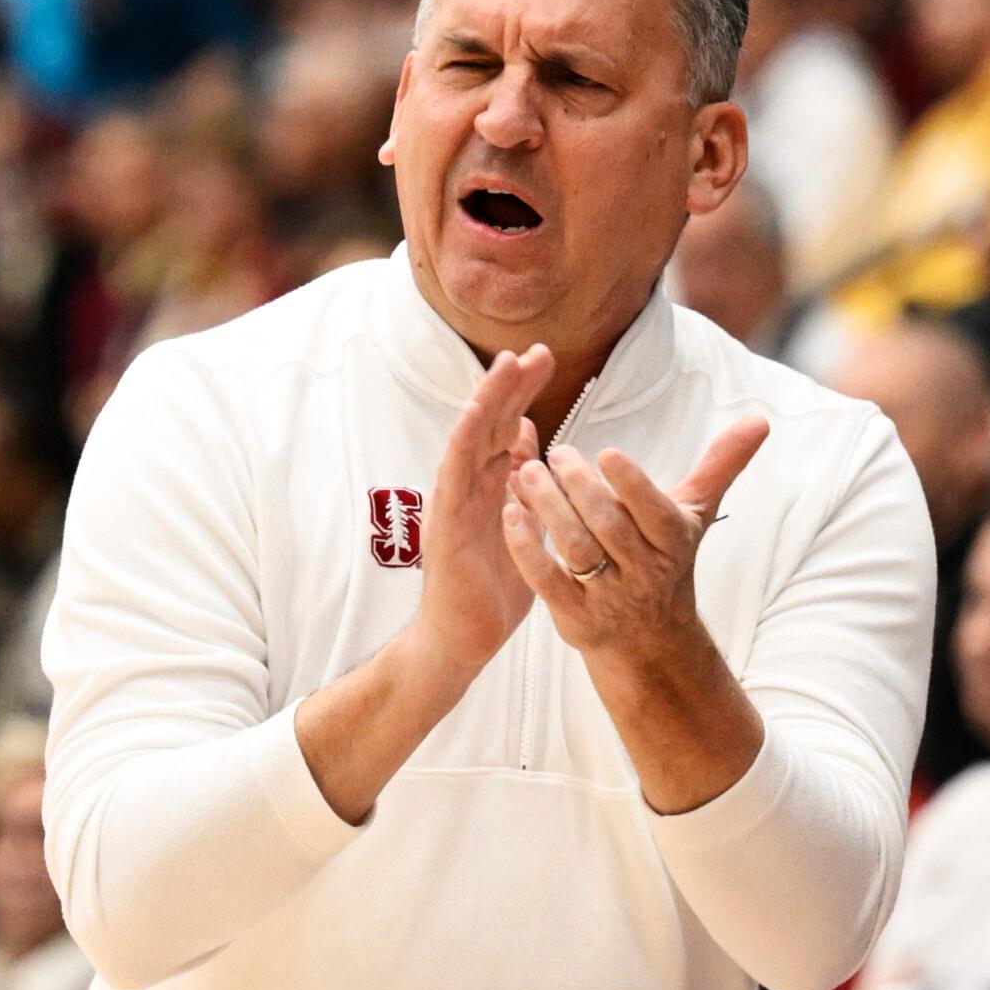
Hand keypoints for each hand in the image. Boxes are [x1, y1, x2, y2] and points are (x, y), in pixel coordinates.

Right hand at [413, 345, 554, 675]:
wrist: (464, 639)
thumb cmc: (493, 591)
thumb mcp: (523, 530)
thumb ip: (528, 489)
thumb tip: (535, 445)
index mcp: (490, 487)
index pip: (508, 428)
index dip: (524, 393)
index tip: (545, 359)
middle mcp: (468, 487)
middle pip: (490, 424)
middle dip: (510, 385)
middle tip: (535, 350)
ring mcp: (453, 501)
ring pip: (469, 439)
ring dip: (487, 401)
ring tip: (506, 366)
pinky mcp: (443, 521)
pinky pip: (452, 472)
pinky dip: (464, 440)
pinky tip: (478, 413)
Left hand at [502, 419, 769, 657]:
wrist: (651, 642)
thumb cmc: (666, 559)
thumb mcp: (694, 515)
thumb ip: (720, 465)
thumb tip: (760, 419)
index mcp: (673, 542)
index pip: (654, 511)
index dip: (631, 484)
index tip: (607, 453)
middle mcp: (645, 572)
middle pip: (609, 526)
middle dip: (580, 488)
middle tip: (556, 454)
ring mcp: (609, 598)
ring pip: (576, 549)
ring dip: (549, 510)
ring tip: (528, 474)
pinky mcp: (574, 618)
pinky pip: (546, 580)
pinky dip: (527, 548)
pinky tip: (510, 514)